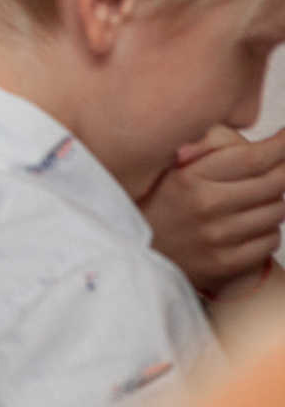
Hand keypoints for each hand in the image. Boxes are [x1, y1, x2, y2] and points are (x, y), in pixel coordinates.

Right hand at [143, 125, 284, 293]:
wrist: (136, 252)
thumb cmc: (157, 201)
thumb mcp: (169, 167)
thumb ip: (204, 148)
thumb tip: (249, 142)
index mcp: (190, 177)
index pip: (253, 158)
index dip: (281, 145)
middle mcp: (206, 206)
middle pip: (274, 184)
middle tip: (284, 164)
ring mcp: (218, 238)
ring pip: (277, 212)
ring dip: (274, 201)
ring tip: (256, 197)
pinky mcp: (227, 263)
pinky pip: (271, 241)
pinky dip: (267, 229)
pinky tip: (249, 224)